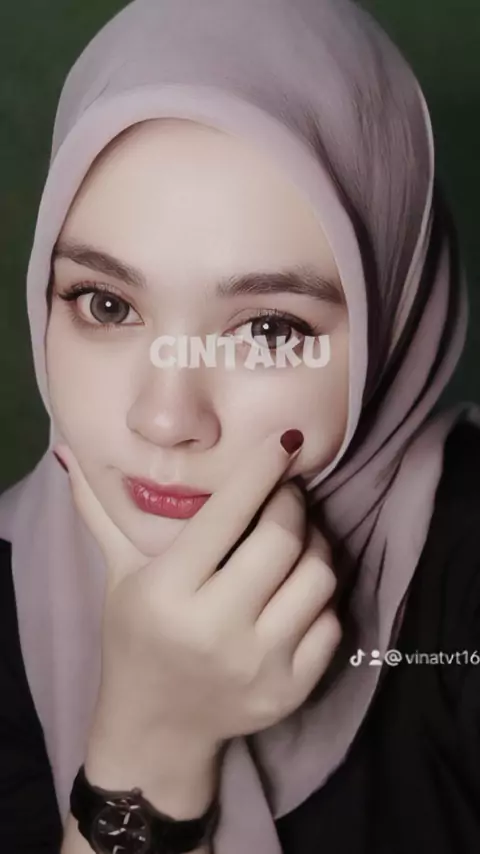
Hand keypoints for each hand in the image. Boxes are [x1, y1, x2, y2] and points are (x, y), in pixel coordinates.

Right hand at [54, 433, 340, 749]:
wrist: (156, 728)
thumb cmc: (136, 641)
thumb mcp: (120, 577)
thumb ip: (105, 516)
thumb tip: (72, 452)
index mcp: (169, 593)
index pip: (227, 515)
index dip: (261, 470)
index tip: (284, 441)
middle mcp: (216, 628)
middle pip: (283, 540)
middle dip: (292, 504)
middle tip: (287, 494)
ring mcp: (259, 663)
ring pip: (318, 578)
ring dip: (315, 545)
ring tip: (299, 537)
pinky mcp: (291, 689)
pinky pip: (331, 622)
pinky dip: (321, 596)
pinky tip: (299, 586)